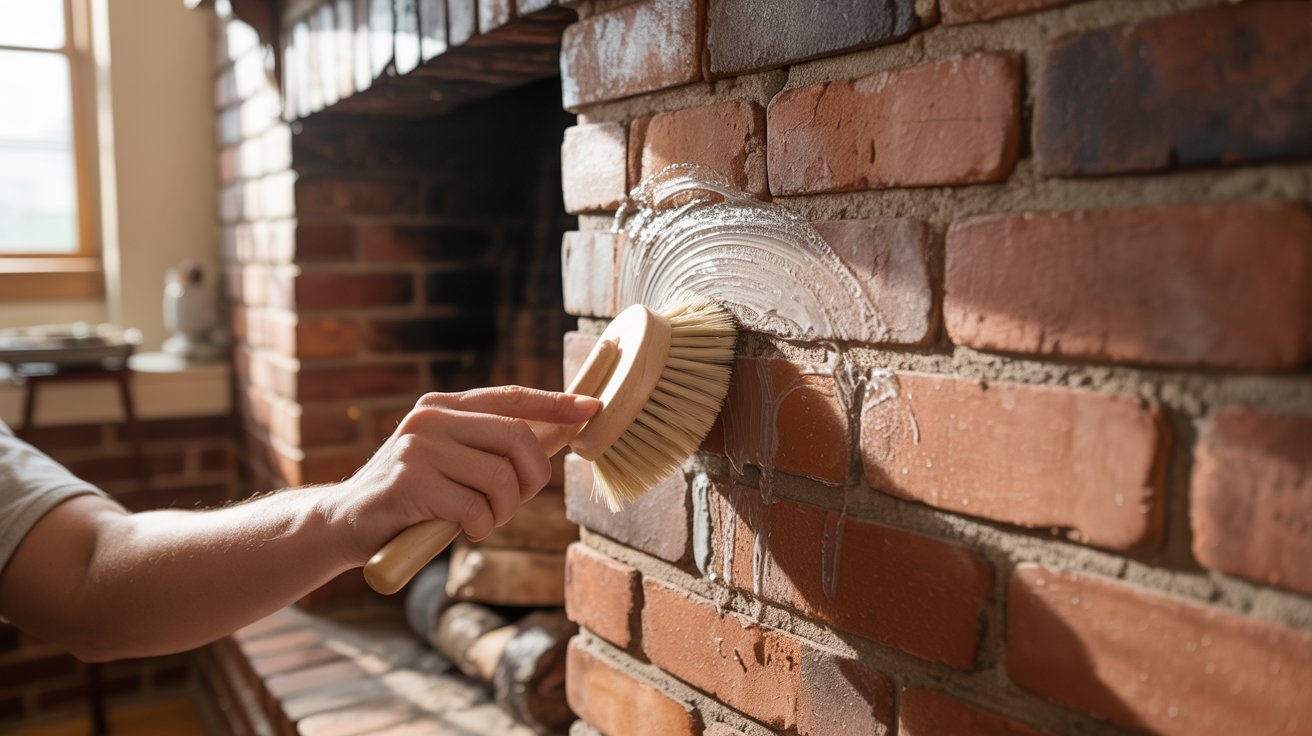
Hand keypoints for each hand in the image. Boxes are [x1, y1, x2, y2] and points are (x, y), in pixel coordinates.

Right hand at [322, 386, 600, 566]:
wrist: (345, 524)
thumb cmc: (411, 497)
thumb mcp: (451, 461)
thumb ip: (490, 446)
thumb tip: (559, 434)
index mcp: (443, 406)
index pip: (511, 397)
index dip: (555, 403)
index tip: (591, 409)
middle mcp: (430, 418)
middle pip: (517, 438)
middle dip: (532, 478)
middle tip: (515, 502)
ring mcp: (418, 448)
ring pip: (501, 478)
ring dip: (503, 511)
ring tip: (482, 519)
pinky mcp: (410, 482)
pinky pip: (476, 508)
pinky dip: (481, 528)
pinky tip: (463, 531)